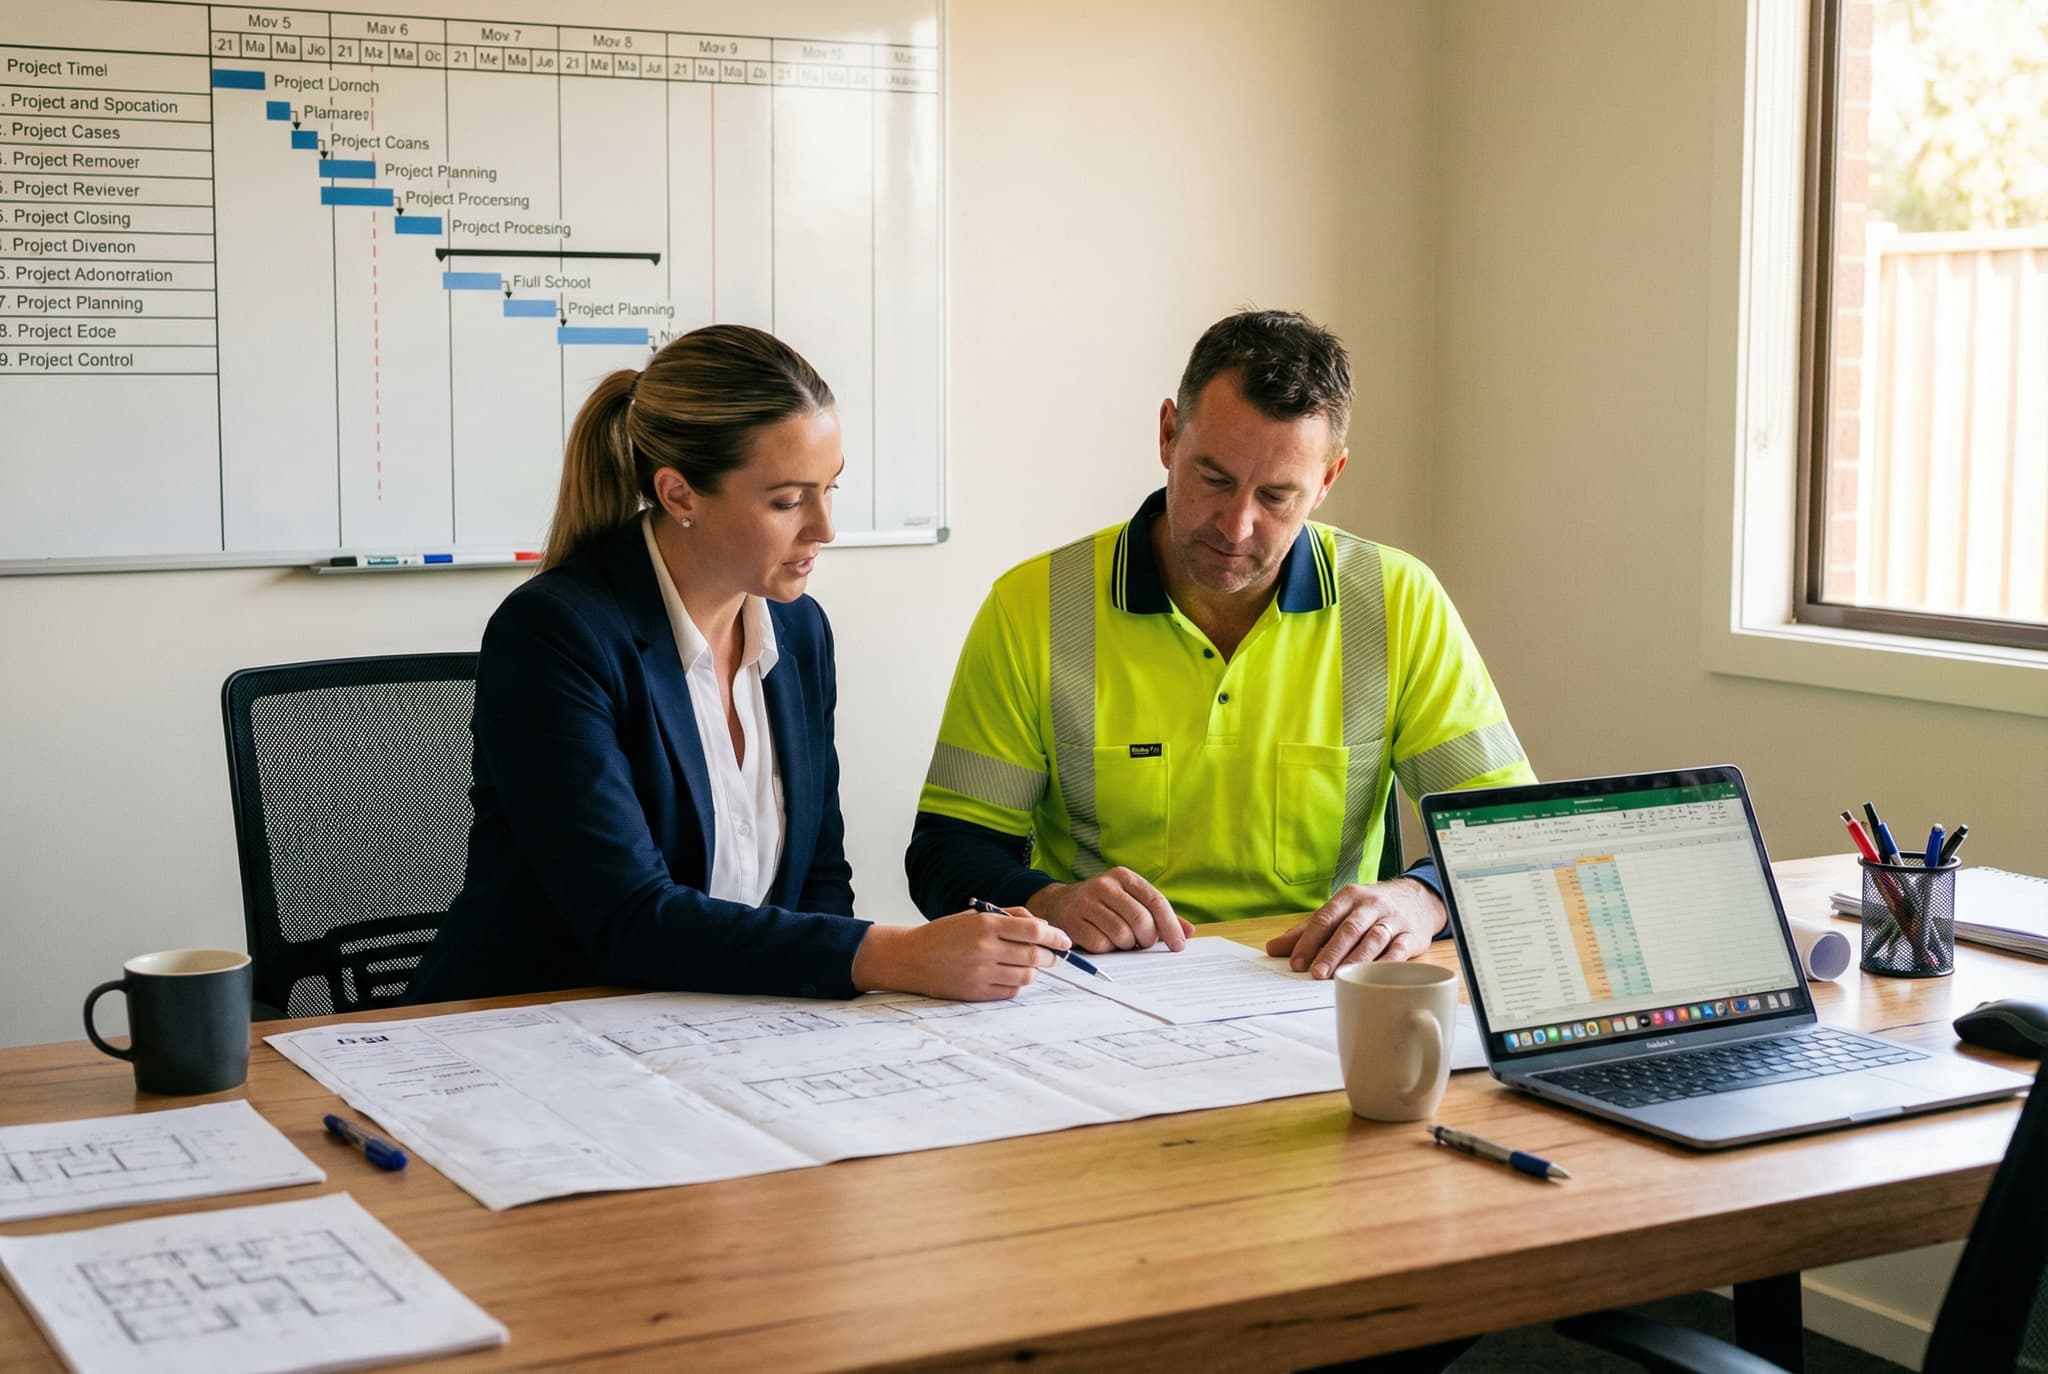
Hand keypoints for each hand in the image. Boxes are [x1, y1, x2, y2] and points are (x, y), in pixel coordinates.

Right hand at [851, 911, 1071, 1000]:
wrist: (909, 958)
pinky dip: (1018, 985)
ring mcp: (980, 973)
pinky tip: (1011, 976)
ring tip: (1030, 965)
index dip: (1056, 936)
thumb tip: (1044, 925)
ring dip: (1035, 971)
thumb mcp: (975, 915)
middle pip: (1035, 955)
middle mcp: (985, 949)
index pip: (1034, 930)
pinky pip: (1010, 992)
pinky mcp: (976, 993)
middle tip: (1054, 955)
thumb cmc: (944, 933)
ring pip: (1026, 976)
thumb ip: (1010, 916)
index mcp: (985, 925)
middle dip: (1051, 956)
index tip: (1065, 940)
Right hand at [1026, 868, 1194, 953]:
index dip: (1170, 926)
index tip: (1179, 946)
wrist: (1058, 904)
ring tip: (1121, 941)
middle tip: (1142, 944)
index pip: (1155, 901)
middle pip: (1141, 920)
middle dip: (1147, 939)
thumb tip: (1188, 932)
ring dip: (1126, 945)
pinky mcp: (1072, 921)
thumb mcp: (1130, 902)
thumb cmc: (1103, 906)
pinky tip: (1102, 942)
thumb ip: (1159, 916)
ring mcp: (1086, 902)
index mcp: (1123, 876)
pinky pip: (1101, 944)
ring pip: (1122, 934)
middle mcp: (1105, 885)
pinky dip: (1107, 949)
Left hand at [1264, 878, 1444, 978]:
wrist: (1419, 898)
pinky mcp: (1411, 936)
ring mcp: (1392, 920)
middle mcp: (1370, 906)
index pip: (1324, 918)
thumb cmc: (1371, 908)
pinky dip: (1386, 964)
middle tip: (1316, 973)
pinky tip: (1374, 976)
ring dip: (1356, 959)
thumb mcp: (1340, 911)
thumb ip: (1307, 930)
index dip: (1309, 941)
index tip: (1295, 962)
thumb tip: (1273, 948)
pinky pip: (1399, 951)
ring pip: (1373, 939)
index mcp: (1348, 897)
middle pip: (1348, 929)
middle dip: (1331, 952)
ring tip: (1341, 976)